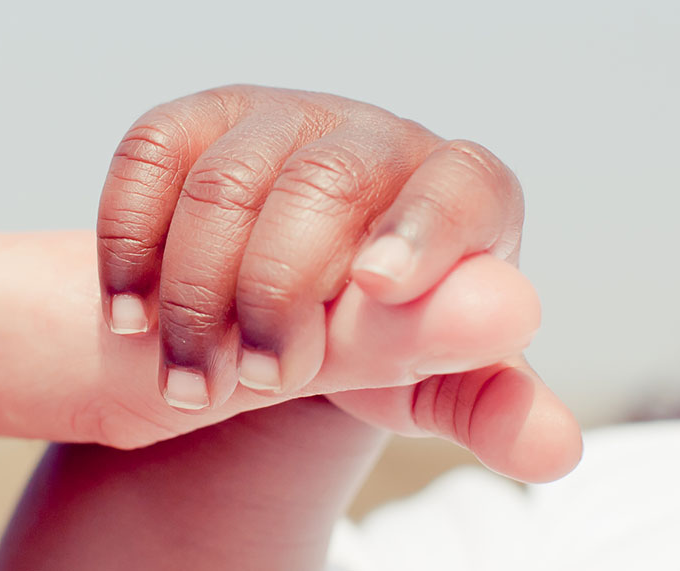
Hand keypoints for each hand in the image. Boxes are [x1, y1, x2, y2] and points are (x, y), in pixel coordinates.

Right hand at [89, 85, 575, 480]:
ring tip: (191, 380)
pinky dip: (129, 242)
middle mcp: (369, 139)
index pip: (457, 188)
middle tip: (262, 383)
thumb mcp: (428, 385)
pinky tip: (129, 316)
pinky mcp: (194, 124)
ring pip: (225, 183)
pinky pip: (150, 156)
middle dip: (279, 294)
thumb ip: (483, 405)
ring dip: (196, 297)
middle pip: (323, 186)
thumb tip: (551, 446)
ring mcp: (275, 121)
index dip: (422, 231)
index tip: (379, 288)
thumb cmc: (376, 339)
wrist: (287, 303)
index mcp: (456, 193)